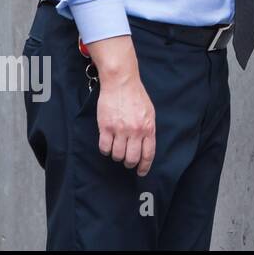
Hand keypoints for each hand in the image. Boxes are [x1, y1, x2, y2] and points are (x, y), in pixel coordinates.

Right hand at [86, 37, 155, 176]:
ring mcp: (120, 130)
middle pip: (132, 158)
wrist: (122, 83)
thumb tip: (146, 145)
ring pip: (117, 155)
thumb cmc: (136, 96)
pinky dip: (105, 150)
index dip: (144, 166)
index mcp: (148, 128)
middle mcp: (135, 131)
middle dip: (129, 163)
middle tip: (127, 162)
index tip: (141, 172)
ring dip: (117, 156)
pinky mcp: (106, 127)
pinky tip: (107, 145)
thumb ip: (148, 129)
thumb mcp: (149, 113)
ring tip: (117, 150)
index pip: (148, 154)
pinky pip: (104, 147)